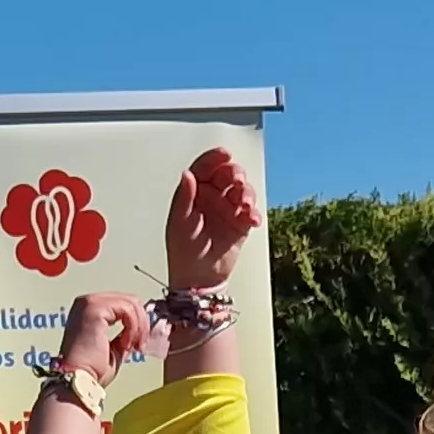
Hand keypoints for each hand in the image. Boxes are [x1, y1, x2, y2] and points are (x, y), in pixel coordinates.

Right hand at [58, 293, 156, 383]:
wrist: (79, 380)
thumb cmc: (91, 371)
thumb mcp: (116, 348)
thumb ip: (127, 333)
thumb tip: (142, 328)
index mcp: (89, 310)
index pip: (123, 303)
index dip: (138, 322)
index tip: (139, 343)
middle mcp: (87, 303)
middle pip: (129, 300)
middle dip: (141, 323)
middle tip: (140, 345)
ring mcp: (89, 303)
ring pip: (130, 303)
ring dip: (138, 327)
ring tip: (132, 346)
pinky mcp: (94, 308)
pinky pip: (127, 309)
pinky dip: (133, 328)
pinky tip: (125, 343)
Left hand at [163, 147, 259, 290]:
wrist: (198, 279)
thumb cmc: (184, 252)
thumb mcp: (180, 223)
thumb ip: (185, 198)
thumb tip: (187, 174)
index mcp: (194, 193)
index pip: (205, 168)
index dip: (215, 158)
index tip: (224, 154)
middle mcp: (212, 198)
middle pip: (228, 175)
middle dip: (235, 174)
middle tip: (238, 182)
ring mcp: (227, 209)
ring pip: (242, 191)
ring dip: (247, 193)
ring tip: (244, 205)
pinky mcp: (240, 224)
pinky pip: (251, 212)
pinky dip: (254, 213)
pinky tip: (252, 219)